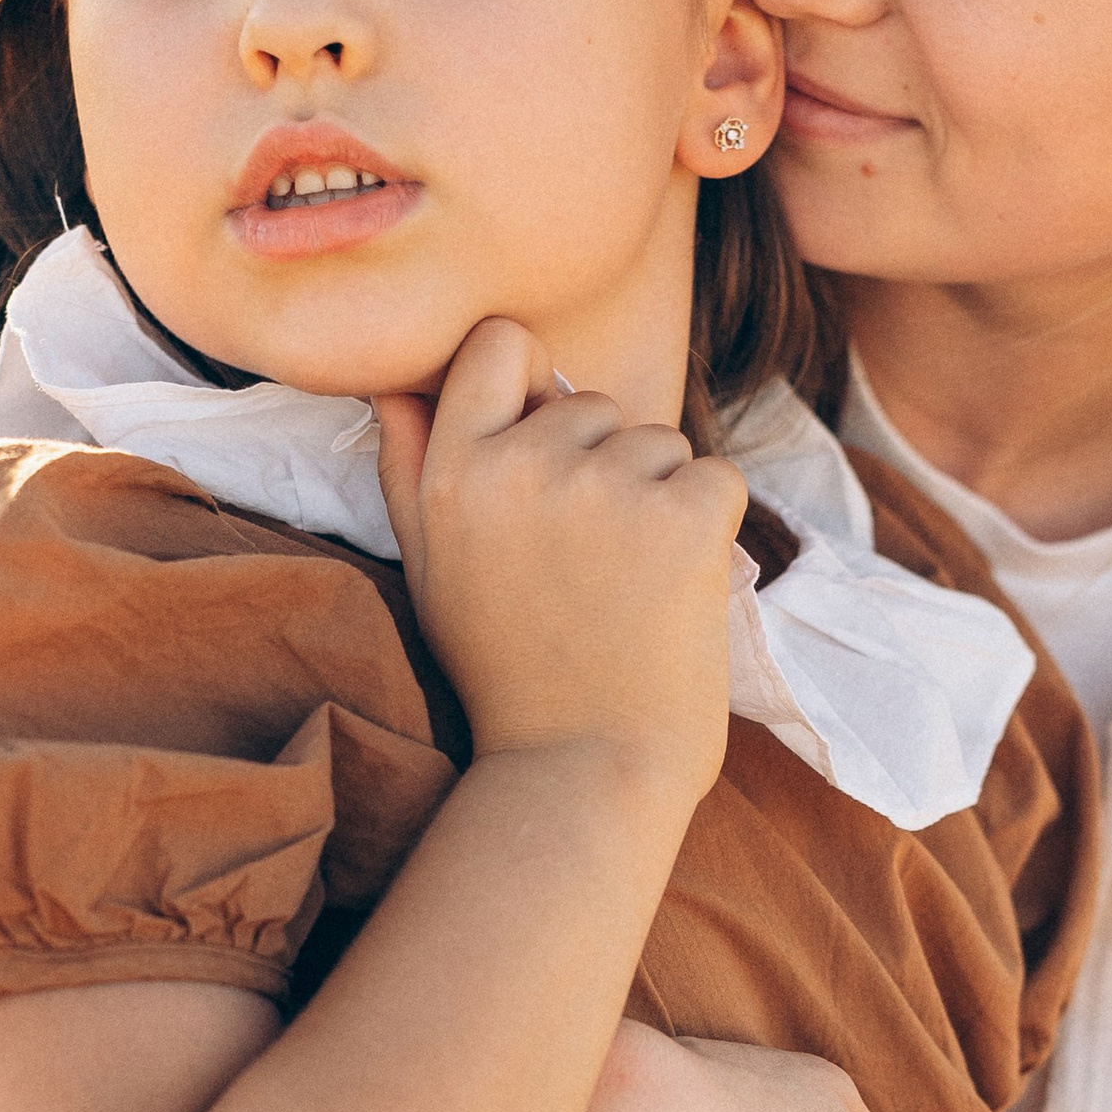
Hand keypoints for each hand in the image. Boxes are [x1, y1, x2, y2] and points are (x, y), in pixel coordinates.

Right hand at [374, 322, 744, 805]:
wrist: (583, 767)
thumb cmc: (506, 673)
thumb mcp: (429, 571)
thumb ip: (409, 471)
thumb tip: (396, 386)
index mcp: (455, 471)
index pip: (500, 343)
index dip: (531, 383)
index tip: (541, 444)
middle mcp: (524, 464)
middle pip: (589, 403)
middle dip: (598, 464)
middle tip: (583, 565)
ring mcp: (610, 485)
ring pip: (657, 440)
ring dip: (656, 498)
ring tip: (625, 586)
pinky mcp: (688, 512)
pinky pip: (715, 476)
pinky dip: (709, 525)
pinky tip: (673, 590)